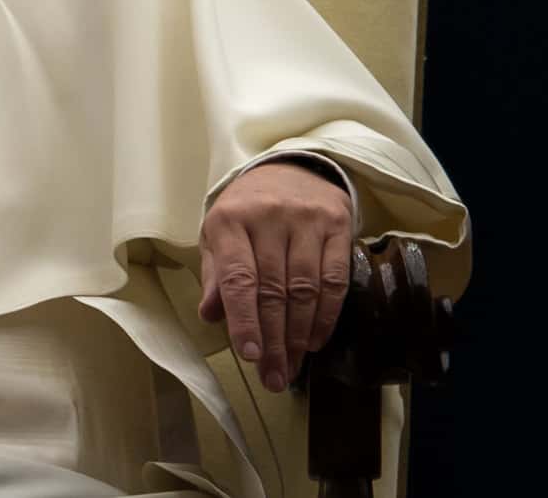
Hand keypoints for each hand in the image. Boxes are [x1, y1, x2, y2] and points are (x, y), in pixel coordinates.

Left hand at [197, 160, 353, 391]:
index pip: (237, 277)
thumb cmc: (246, 210)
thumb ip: (214, 275)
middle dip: (274, 340)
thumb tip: (210, 315)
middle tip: (274, 378)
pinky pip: (335, 279)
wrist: (290, 169)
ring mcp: (305, 220)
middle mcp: (267, 217)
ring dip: (300, 336)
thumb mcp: (218, 235)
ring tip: (293, 367)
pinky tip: (316, 340)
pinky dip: (327, 315)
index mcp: (229, 220)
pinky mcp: (337, 224)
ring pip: (305, 289)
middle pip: (273, 290)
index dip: (244, 319)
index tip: (250, 355)